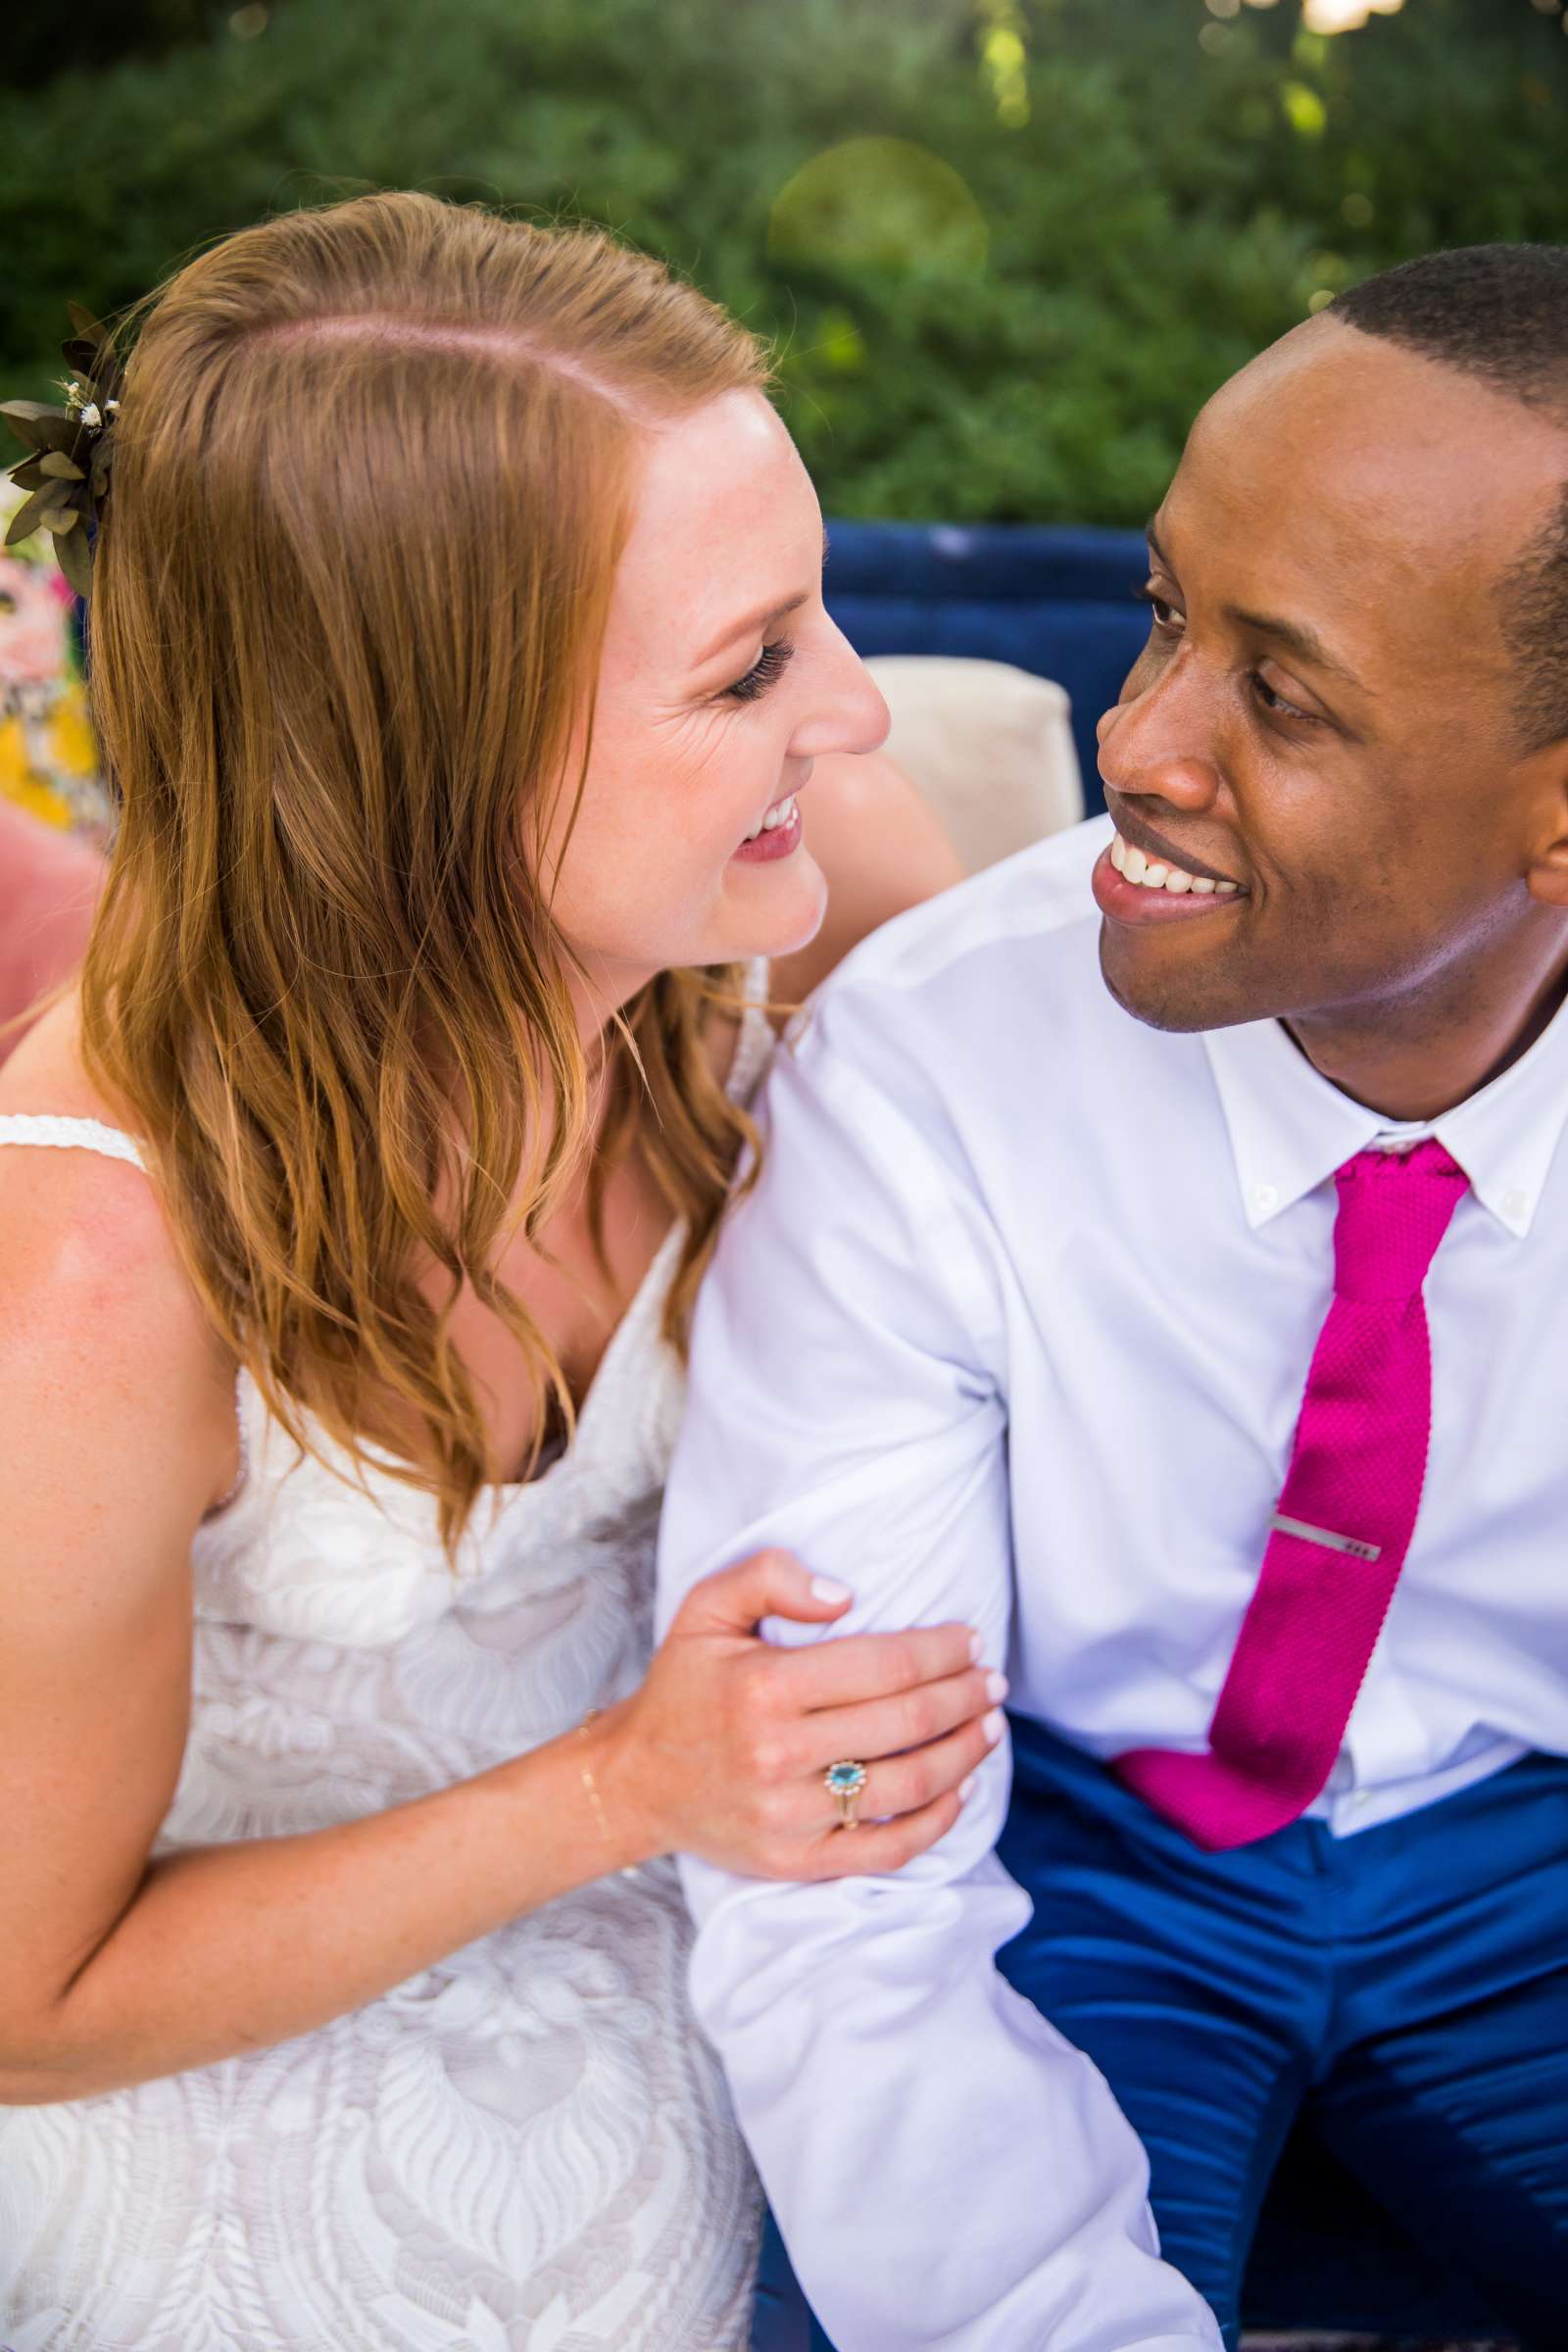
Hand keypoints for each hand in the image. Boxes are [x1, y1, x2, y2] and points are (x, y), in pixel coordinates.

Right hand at [599, 1549, 1003, 1878]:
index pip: (884, 1666)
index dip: (941, 1652)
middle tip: (993, 1682)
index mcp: (765, 1688)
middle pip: (906, 1723)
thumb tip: (845, 1594)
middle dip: (964, 1697)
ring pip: (907, 1786)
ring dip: (963, 1754)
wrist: (635, 1781)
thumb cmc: (684, 1688)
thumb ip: (769, 1577)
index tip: (971, 1640)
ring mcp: (789, 1814)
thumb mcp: (706, 1610)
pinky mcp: (796, 1860)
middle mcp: (778, 1754)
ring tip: (989, 1728)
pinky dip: (935, 1822)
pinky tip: (958, 1790)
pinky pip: (886, 1850)